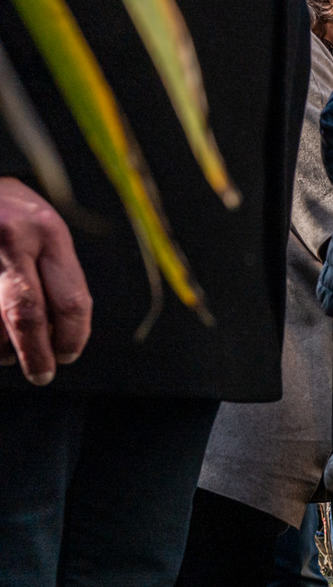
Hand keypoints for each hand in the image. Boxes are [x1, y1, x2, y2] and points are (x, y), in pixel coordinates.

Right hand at [0, 178, 90, 384]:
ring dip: (2, 348)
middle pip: (27, 316)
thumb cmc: (13, 212)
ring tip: (9, 355)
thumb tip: (61, 337)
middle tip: (42, 375)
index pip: (70, 300)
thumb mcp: (46, 231)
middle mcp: (11, 239)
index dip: (72, 337)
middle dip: (36, 355)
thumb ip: (57, 277)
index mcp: (48, 232)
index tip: (67, 355)